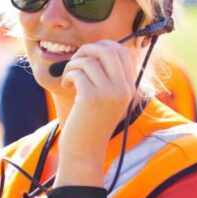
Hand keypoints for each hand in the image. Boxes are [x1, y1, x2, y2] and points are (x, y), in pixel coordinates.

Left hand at [58, 40, 137, 155]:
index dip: (104, 47)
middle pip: (109, 49)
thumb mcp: (105, 98)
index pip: (124, 52)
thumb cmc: (90, 122)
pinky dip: (68, 75)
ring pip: (90, 60)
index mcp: (130, 87)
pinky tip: (66, 86)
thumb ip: (106, 76)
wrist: (85, 150)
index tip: (89, 57)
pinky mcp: (91, 98)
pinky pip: (77, 73)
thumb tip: (96, 48)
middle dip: (87, 49)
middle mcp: (124, 89)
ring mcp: (109, 93)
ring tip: (69, 77)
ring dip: (73, 64)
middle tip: (76, 63)